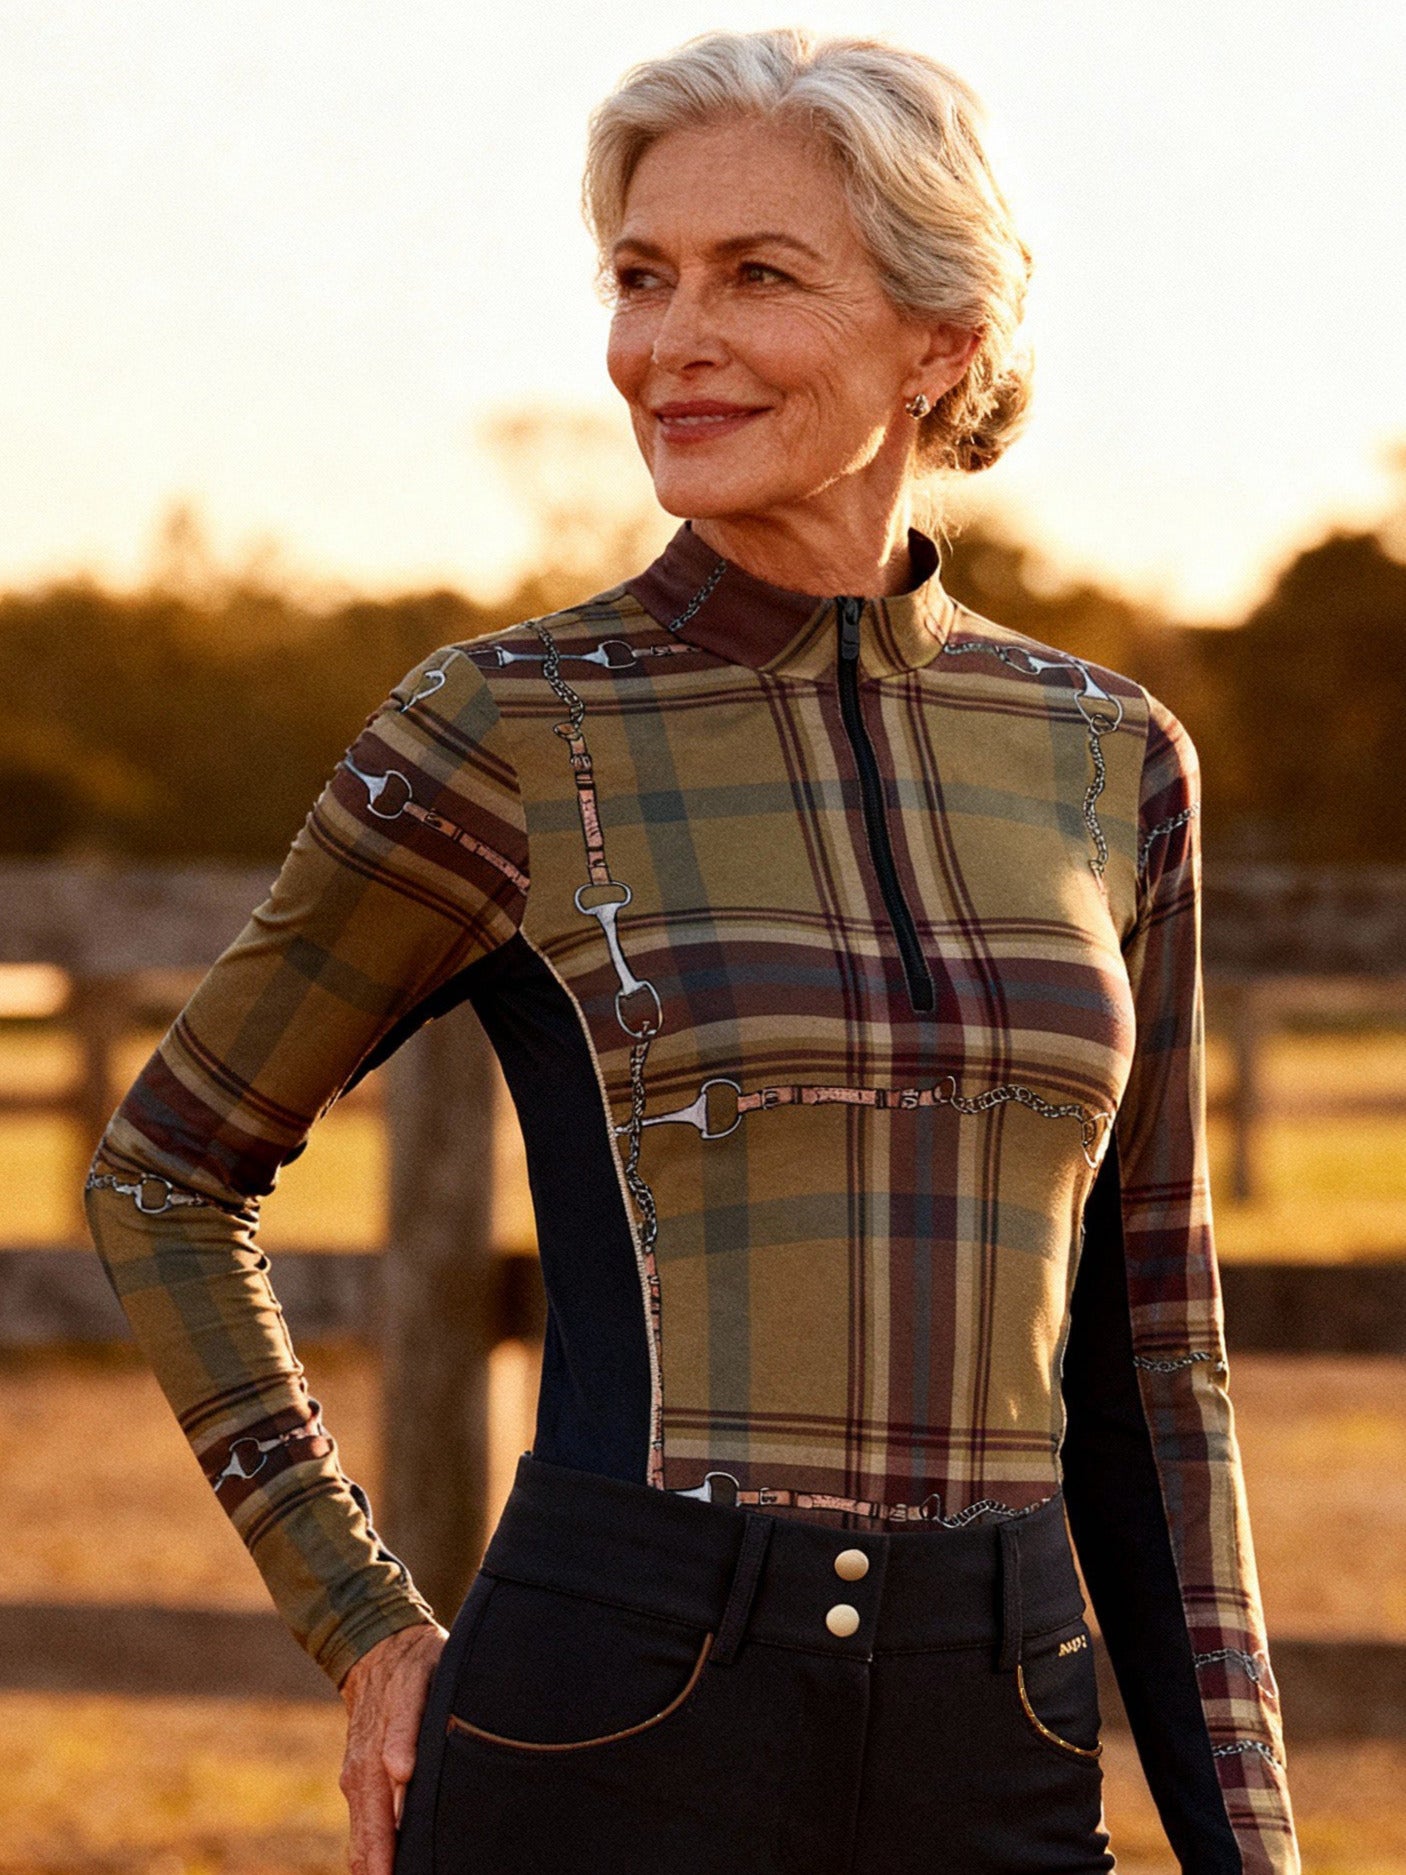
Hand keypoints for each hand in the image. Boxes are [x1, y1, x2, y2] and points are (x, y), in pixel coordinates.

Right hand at [339, 1619, 448, 1874]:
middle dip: (380, 1868)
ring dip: (371, 1865)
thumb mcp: (420, 1680)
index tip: (392, 1873)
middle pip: (371, 1831)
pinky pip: (361, 1825)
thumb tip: (400, 1772)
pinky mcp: (356, 1781)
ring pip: (362, 1834)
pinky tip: (377, 1871)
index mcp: (382, 1747)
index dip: (389, 1845)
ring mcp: (356, 1776)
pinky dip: (366, 1855)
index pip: (385, 1810)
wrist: (379, 1649)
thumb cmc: (414, 1665)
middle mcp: (363, 1768)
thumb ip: (407, 1727)